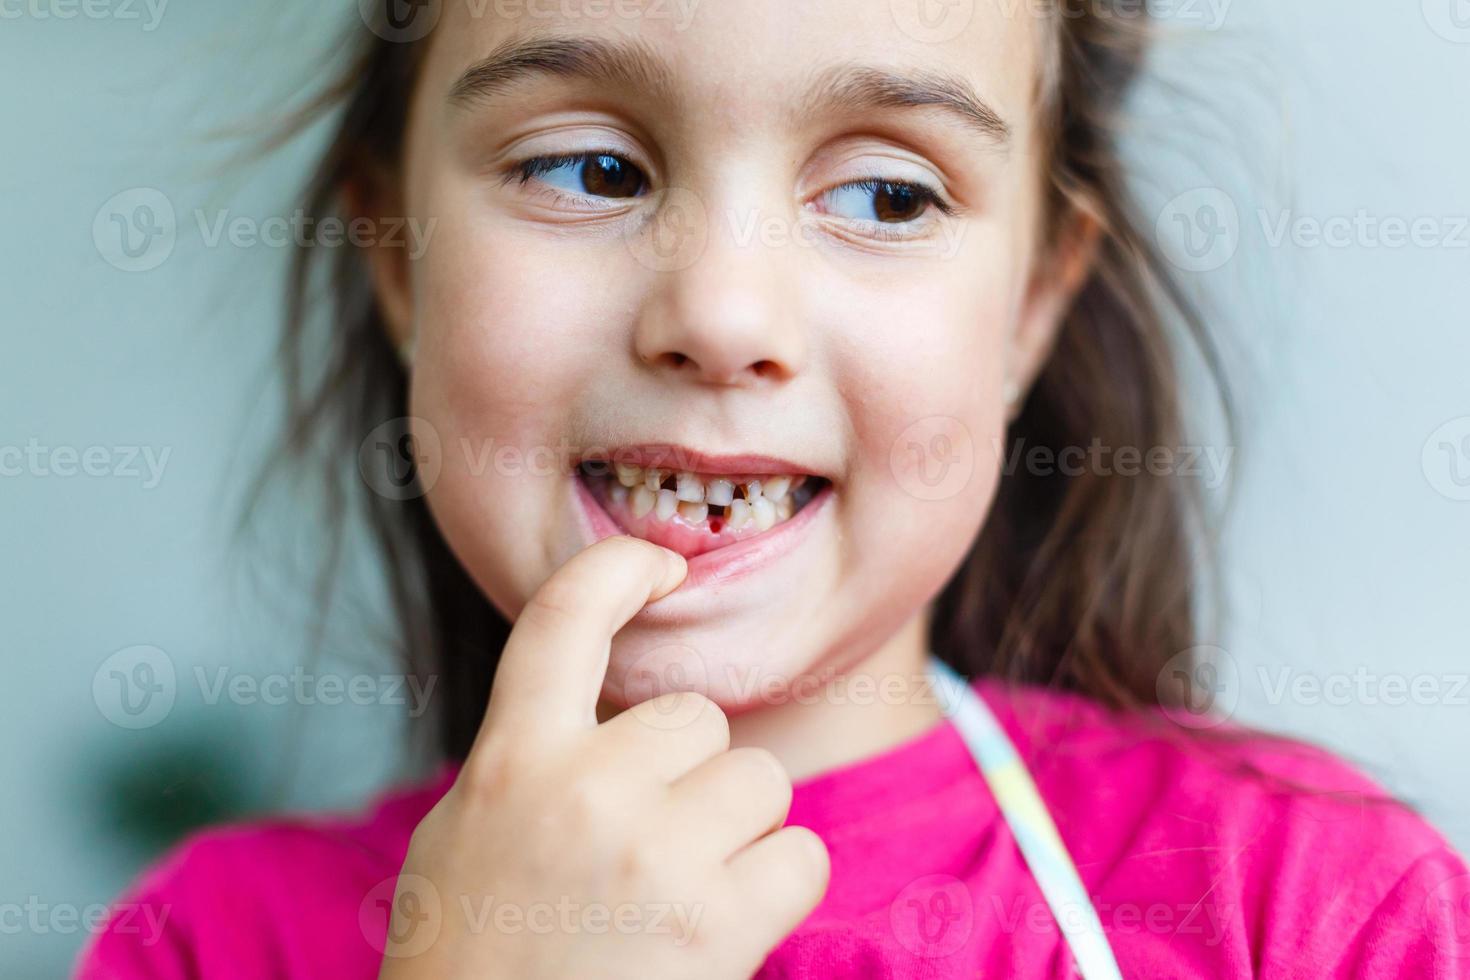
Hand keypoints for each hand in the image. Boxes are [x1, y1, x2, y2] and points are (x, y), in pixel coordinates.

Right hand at [378, 535, 829, 978]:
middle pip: (696, 718)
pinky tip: (726, 926)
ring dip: (735, 829)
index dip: (619, 570)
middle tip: (646, 846)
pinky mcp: (718, 921)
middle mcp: (581, 789)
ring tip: (681, 893)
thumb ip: (530, 762)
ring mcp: (653, 853)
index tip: (658, 564)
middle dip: (688, 773)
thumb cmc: (472, 964)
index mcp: (510, 761)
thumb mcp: (465, 840)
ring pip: (756, 779)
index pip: (564, 619)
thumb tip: (608, 707)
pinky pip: (801, 852)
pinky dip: (777, 887)